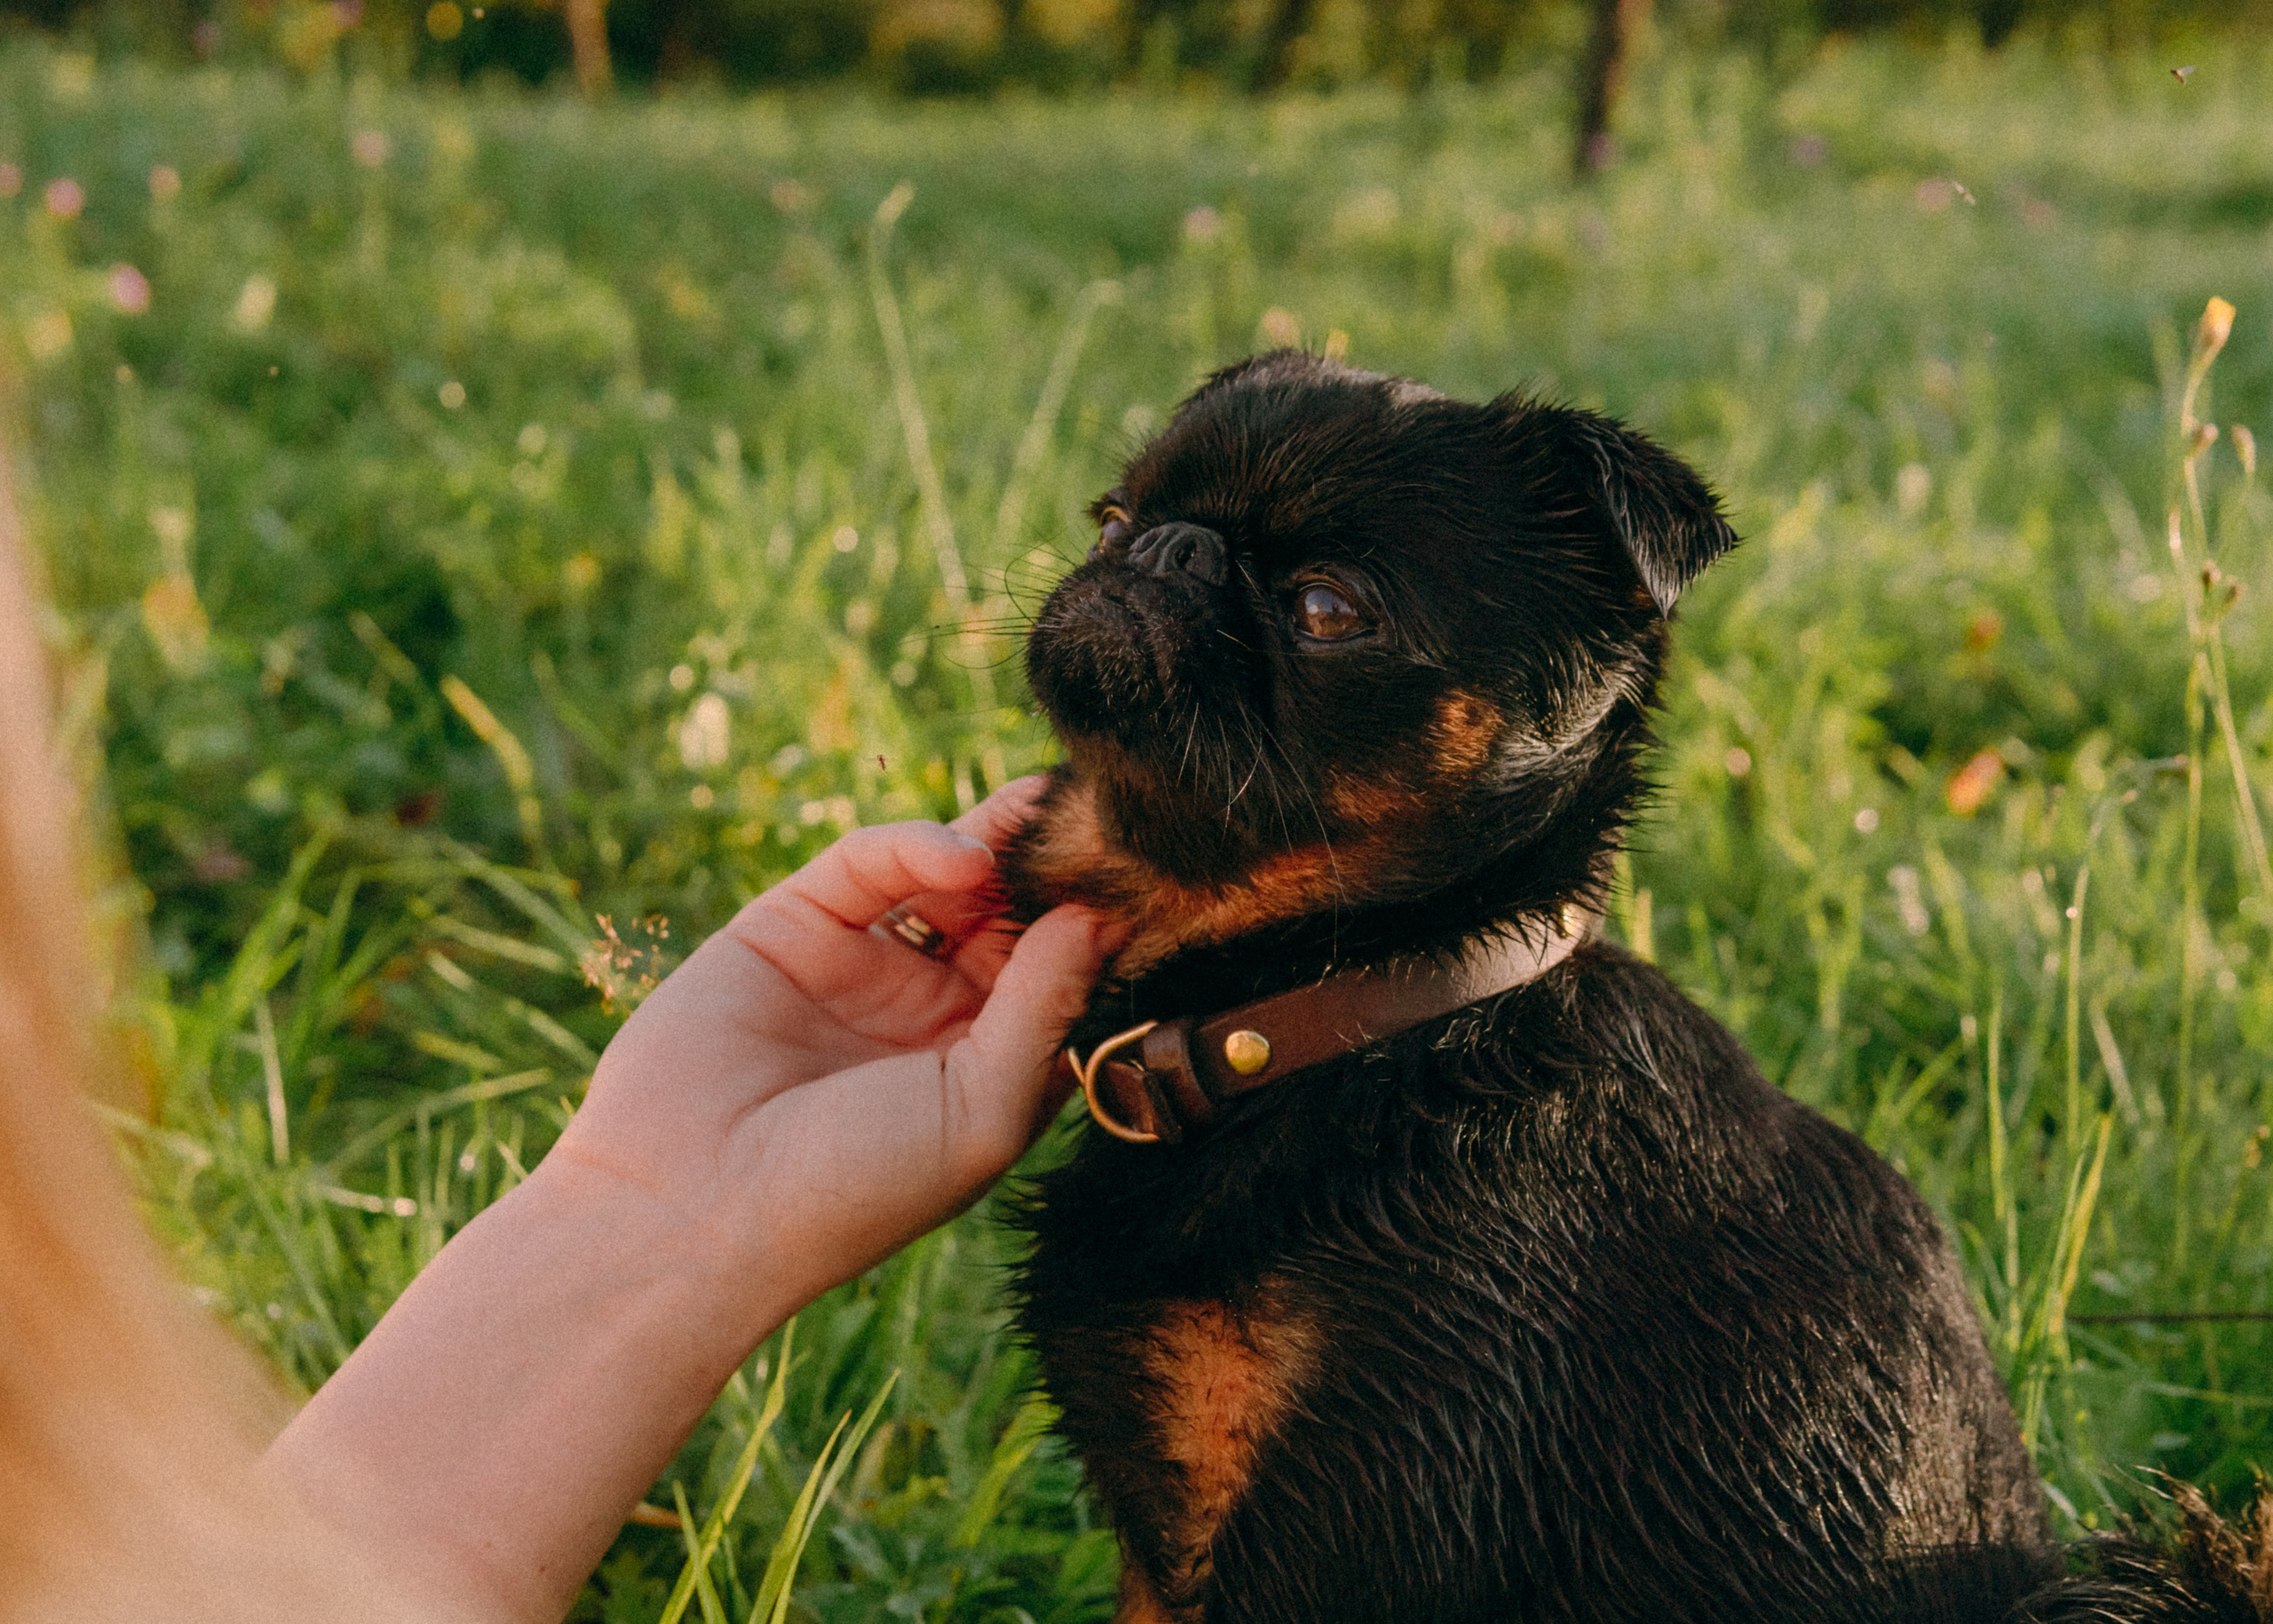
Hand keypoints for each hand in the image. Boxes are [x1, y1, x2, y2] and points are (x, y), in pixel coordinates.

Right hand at [553, 775, 1112, 1329]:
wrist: (688, 1214)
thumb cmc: (849, 1194)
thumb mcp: (981, 1113)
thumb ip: (1044, 1009)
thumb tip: (1103, 915)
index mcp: (987, 1068)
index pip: (1064, 976)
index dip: (1104, 930)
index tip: (1158, 881)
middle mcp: (931, 1013)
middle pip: (1014, 914)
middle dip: (1057, 868)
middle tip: (1106, 817)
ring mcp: (864, 966)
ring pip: (948, 877)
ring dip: (1000, 843)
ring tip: (1042, 819)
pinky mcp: (793, 925)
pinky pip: (868, 864)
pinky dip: (918, 846)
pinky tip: (962, 856)